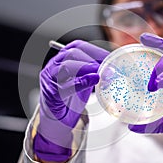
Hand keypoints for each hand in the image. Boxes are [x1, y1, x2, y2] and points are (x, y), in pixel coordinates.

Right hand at [33, 40, 108, 161]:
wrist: (56, 116)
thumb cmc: (70, 96)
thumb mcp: (84, 79)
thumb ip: (94, 72)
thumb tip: (112, 68)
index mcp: (62, 58)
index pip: (78, 46)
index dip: (96, 51)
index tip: (110, 58)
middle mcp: (54, 65)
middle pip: (72, 54)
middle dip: (92, 59)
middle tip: (108, 67)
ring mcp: (50, 79)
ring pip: (67, 66)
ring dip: (87, 68)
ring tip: (101, 74)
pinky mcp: (51, 94)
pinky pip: (65, 86)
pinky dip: (81, 82)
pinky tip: (93, 80)